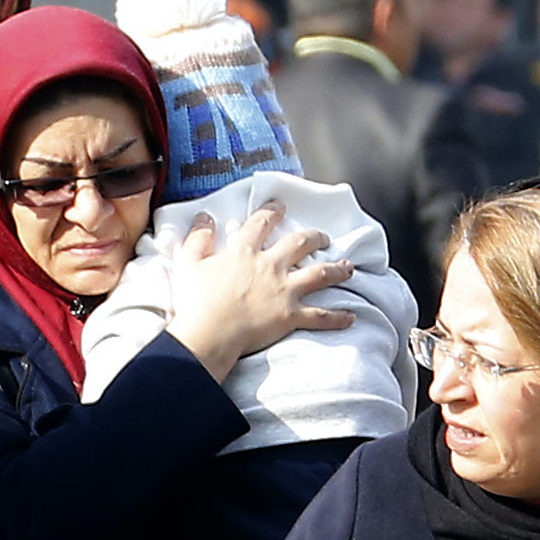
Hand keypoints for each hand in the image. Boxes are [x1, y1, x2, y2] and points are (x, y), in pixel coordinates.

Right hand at [166, 206, 356, 381]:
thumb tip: (204, 218)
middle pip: (299, 244)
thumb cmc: (195, 301)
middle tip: (322, 237)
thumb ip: (198, 238)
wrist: (208, 333)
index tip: (280, 207)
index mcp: (245, 251)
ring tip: (348, 267)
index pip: (261, 223)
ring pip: (319, 274)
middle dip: (314, 237)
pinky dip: (337, 317)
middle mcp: (270, 266)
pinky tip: (350, 316)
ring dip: (337, 269)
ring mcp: (284, 290)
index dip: (272, 212)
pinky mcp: (290, 315)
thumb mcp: (188, 263)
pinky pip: (320, 316)